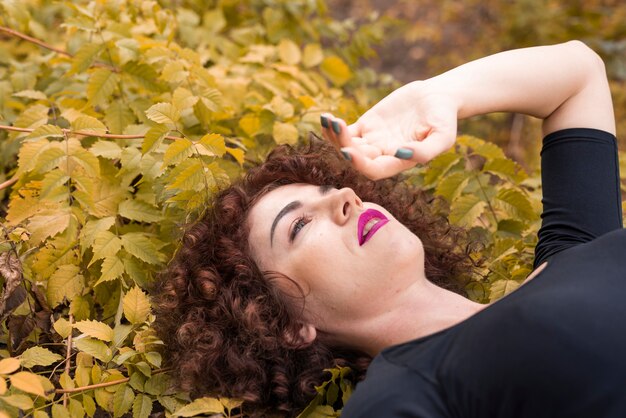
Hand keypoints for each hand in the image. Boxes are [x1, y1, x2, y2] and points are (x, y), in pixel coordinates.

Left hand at [321, 81, 457, 179]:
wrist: (439, 96)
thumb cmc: (445, 118)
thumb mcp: (443, 136)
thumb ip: (425, 151)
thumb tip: (401, 154)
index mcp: (398, 163)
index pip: (373, 170)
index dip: (359, 164)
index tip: (348, 150)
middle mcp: (382, 155)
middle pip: (356, 158)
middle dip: (344, 144)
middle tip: (338, 126)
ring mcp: (373, 140)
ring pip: (347, 144)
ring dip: (335, 136)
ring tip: (329, 120)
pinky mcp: (367, 125)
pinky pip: (346, 130)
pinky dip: (334, 127)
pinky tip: (326, 118)